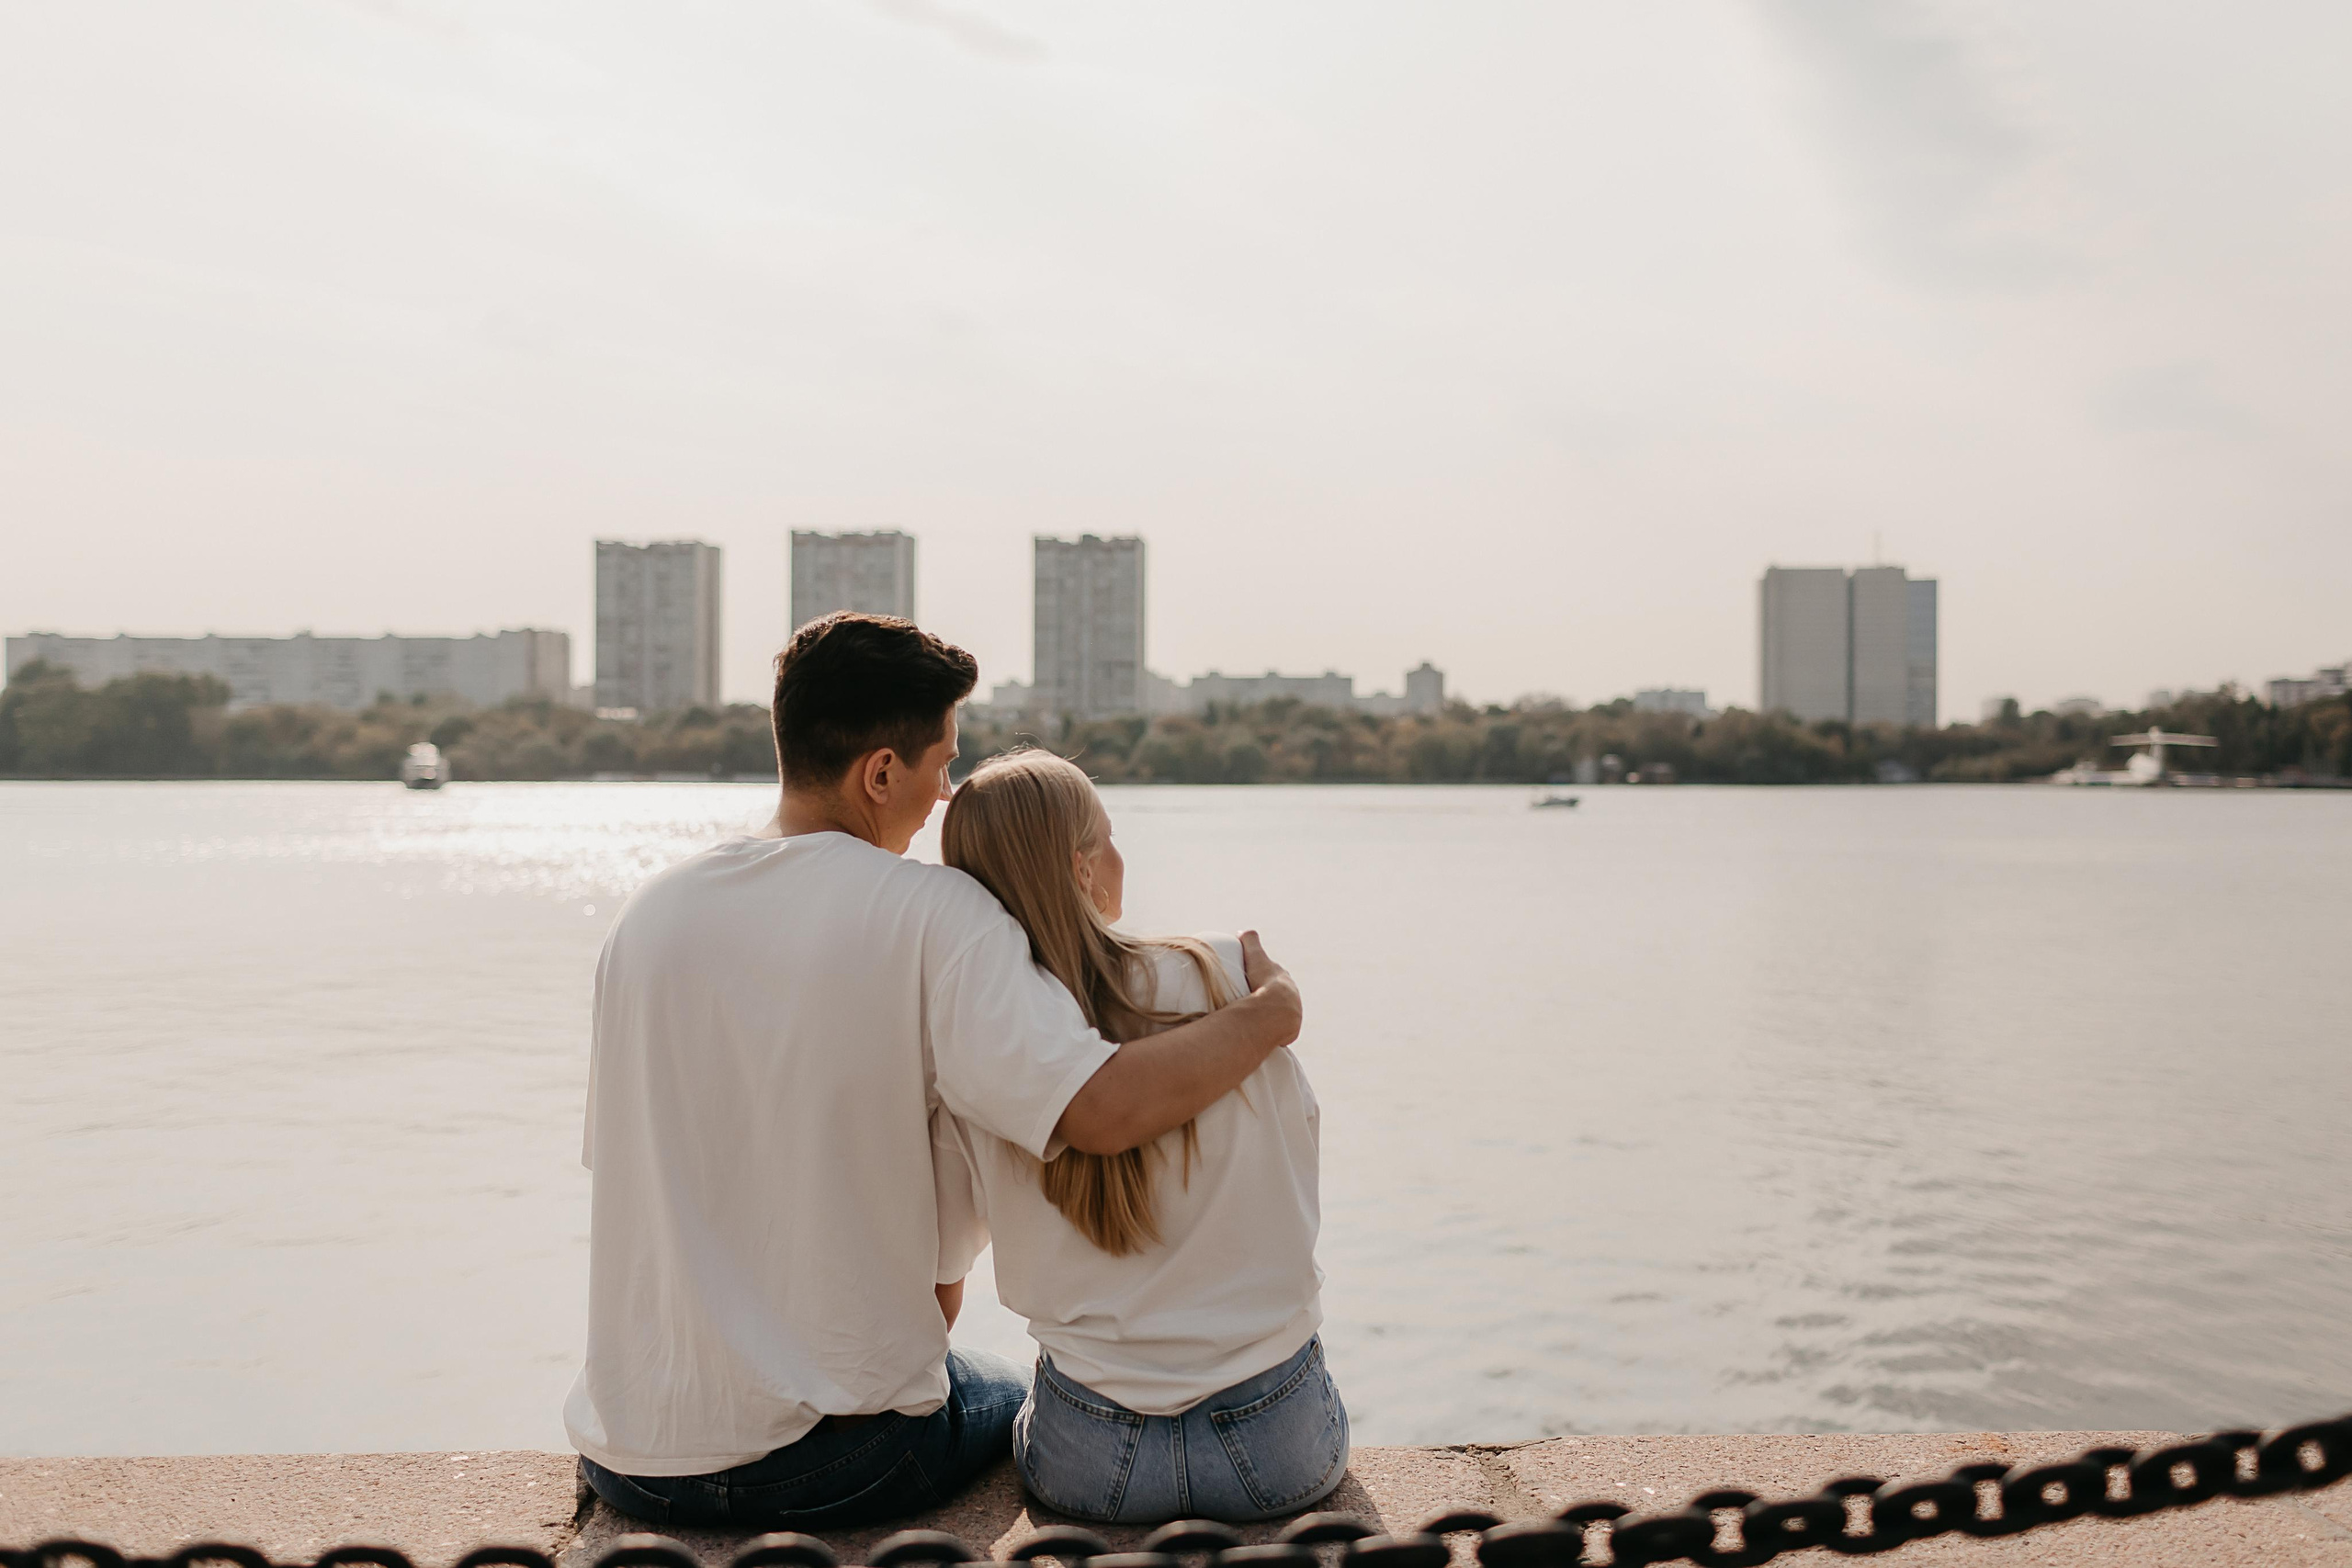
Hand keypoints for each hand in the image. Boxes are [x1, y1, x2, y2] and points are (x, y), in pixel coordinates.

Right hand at [1238, 930, 1301, 1045]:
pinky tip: (1260, 1033)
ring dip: (1269, 1017)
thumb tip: (1243, 931)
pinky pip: (1279, 1031)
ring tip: (1252, 1021)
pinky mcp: (1290, 1031)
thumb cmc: (1264, 982)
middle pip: (1278, 997)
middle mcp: (1292, 997)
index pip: (1275, 977)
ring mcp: (1293, 1014)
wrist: (1276, 1011)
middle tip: (1248, 1003)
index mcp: (1285, 981)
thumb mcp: (1255, 957)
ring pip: (1279, 1014)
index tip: (1251, 983)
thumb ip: (1250, 941)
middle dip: (1267, 999)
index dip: (1263, 978)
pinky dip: (1270, 1031)